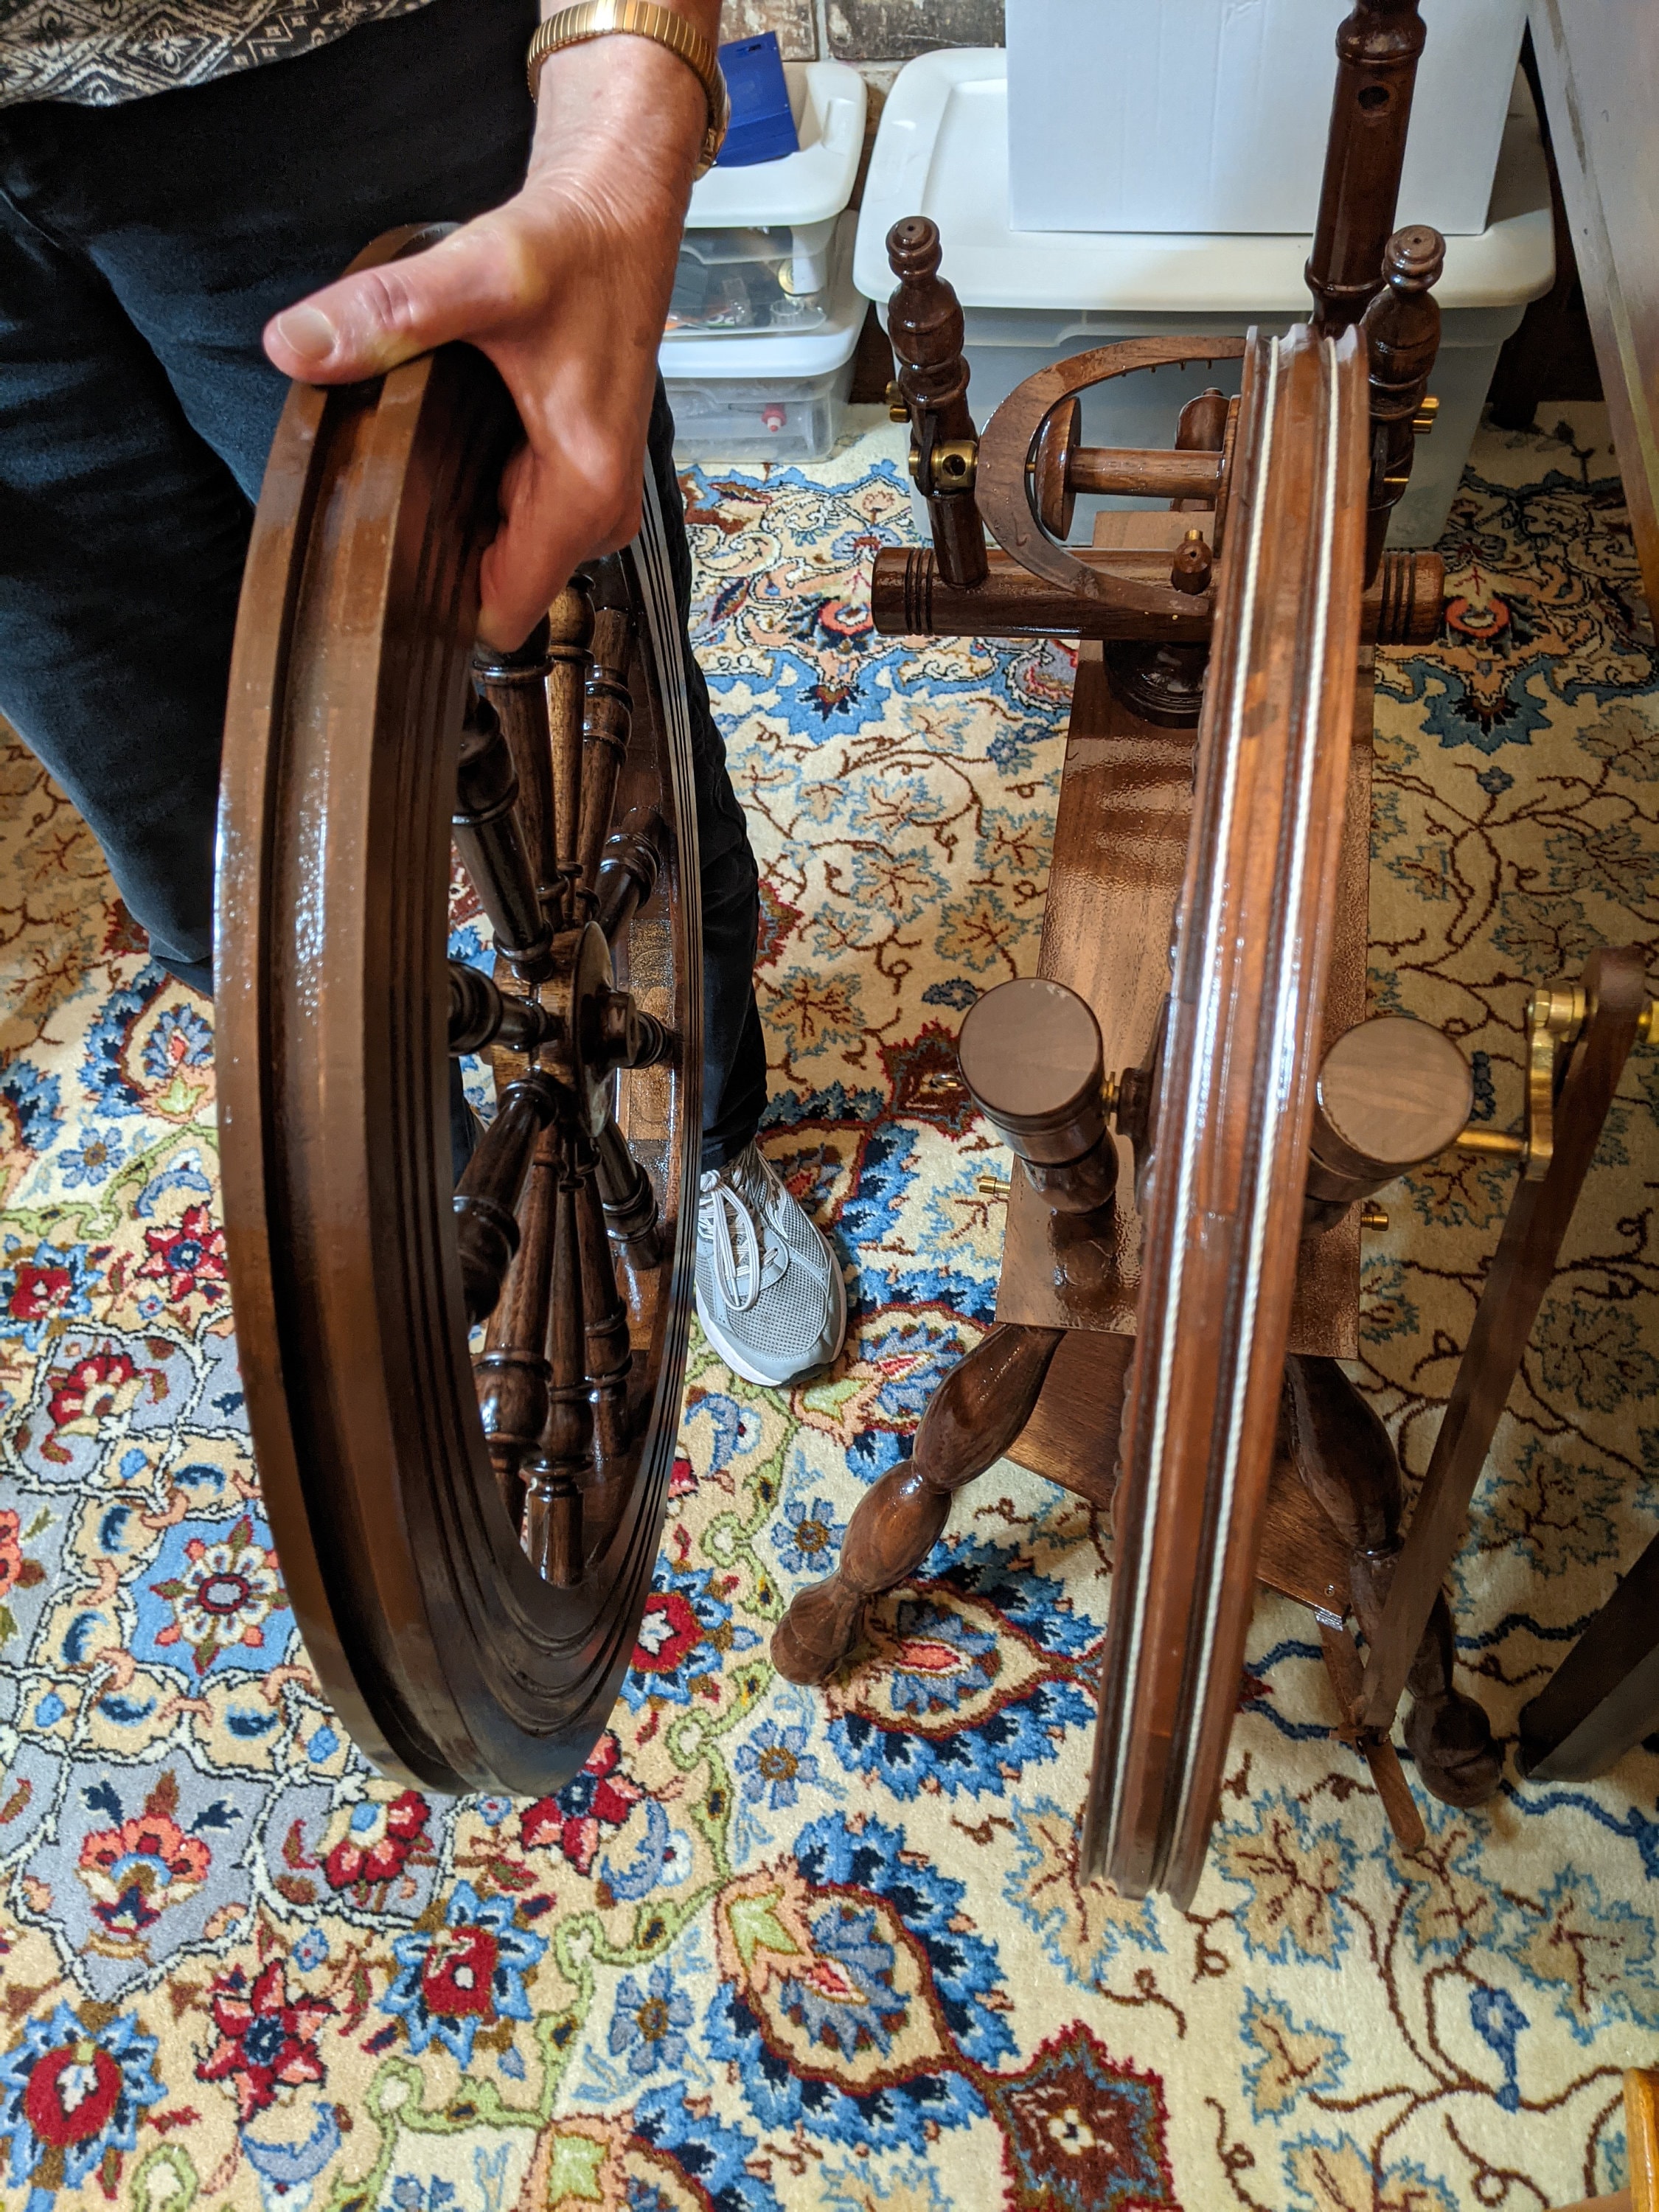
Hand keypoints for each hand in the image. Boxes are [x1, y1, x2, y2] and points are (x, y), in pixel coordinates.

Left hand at [262, 32, 709, 647]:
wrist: (617, 216)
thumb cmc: (575, 250)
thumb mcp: (479, 274)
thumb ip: (389, 313)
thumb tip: (296, 345)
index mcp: (583, 495)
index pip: (499, 617)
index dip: (434, 600)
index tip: (386, 548)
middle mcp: (600, 516)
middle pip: (497, 591)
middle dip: (439, 551)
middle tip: (397, 475)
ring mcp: (594, 503)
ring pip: (506, 561)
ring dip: (458, 521)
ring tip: (428, 451)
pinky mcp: (583, 482)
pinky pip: (518, 527)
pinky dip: (480, 497)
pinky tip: (458, 443)